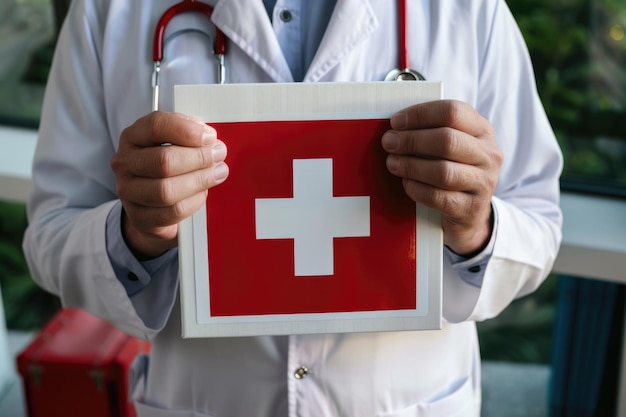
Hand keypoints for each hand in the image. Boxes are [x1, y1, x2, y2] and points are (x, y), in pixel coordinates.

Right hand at [111, 112, 228, 258]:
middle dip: (199, 158)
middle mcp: (125, 163)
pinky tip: (202, 193)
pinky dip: (193, 202)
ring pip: (166, 190)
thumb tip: (209, 139)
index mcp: (133, 137)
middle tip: (218, 155)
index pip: (156, 126)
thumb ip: (189, 135)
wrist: (150, 205)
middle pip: (164, 160)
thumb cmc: (165, 168)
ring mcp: (128, 191)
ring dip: (199, 181)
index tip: (209, 137)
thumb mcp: (173, 143)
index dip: (186, 130)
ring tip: (216, 174)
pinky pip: (173, 211)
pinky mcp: (139, 216)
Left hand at [381, 100, 502, 256]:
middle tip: (388, 143)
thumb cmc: (452, 171)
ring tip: (392, 163)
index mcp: (482, 131)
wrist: (469, 215)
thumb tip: (395, 128)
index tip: (396, 122)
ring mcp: (483, 183)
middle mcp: (488, 155)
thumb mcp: (451, 147)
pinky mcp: (470, 208)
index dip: (420, 114)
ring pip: (443, 171)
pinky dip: (416, 188)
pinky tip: (406, 183)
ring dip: (411, 165)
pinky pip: (437, 197)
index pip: (453, 112)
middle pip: (447, 140)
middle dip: (412, 140)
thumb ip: (430, 132)